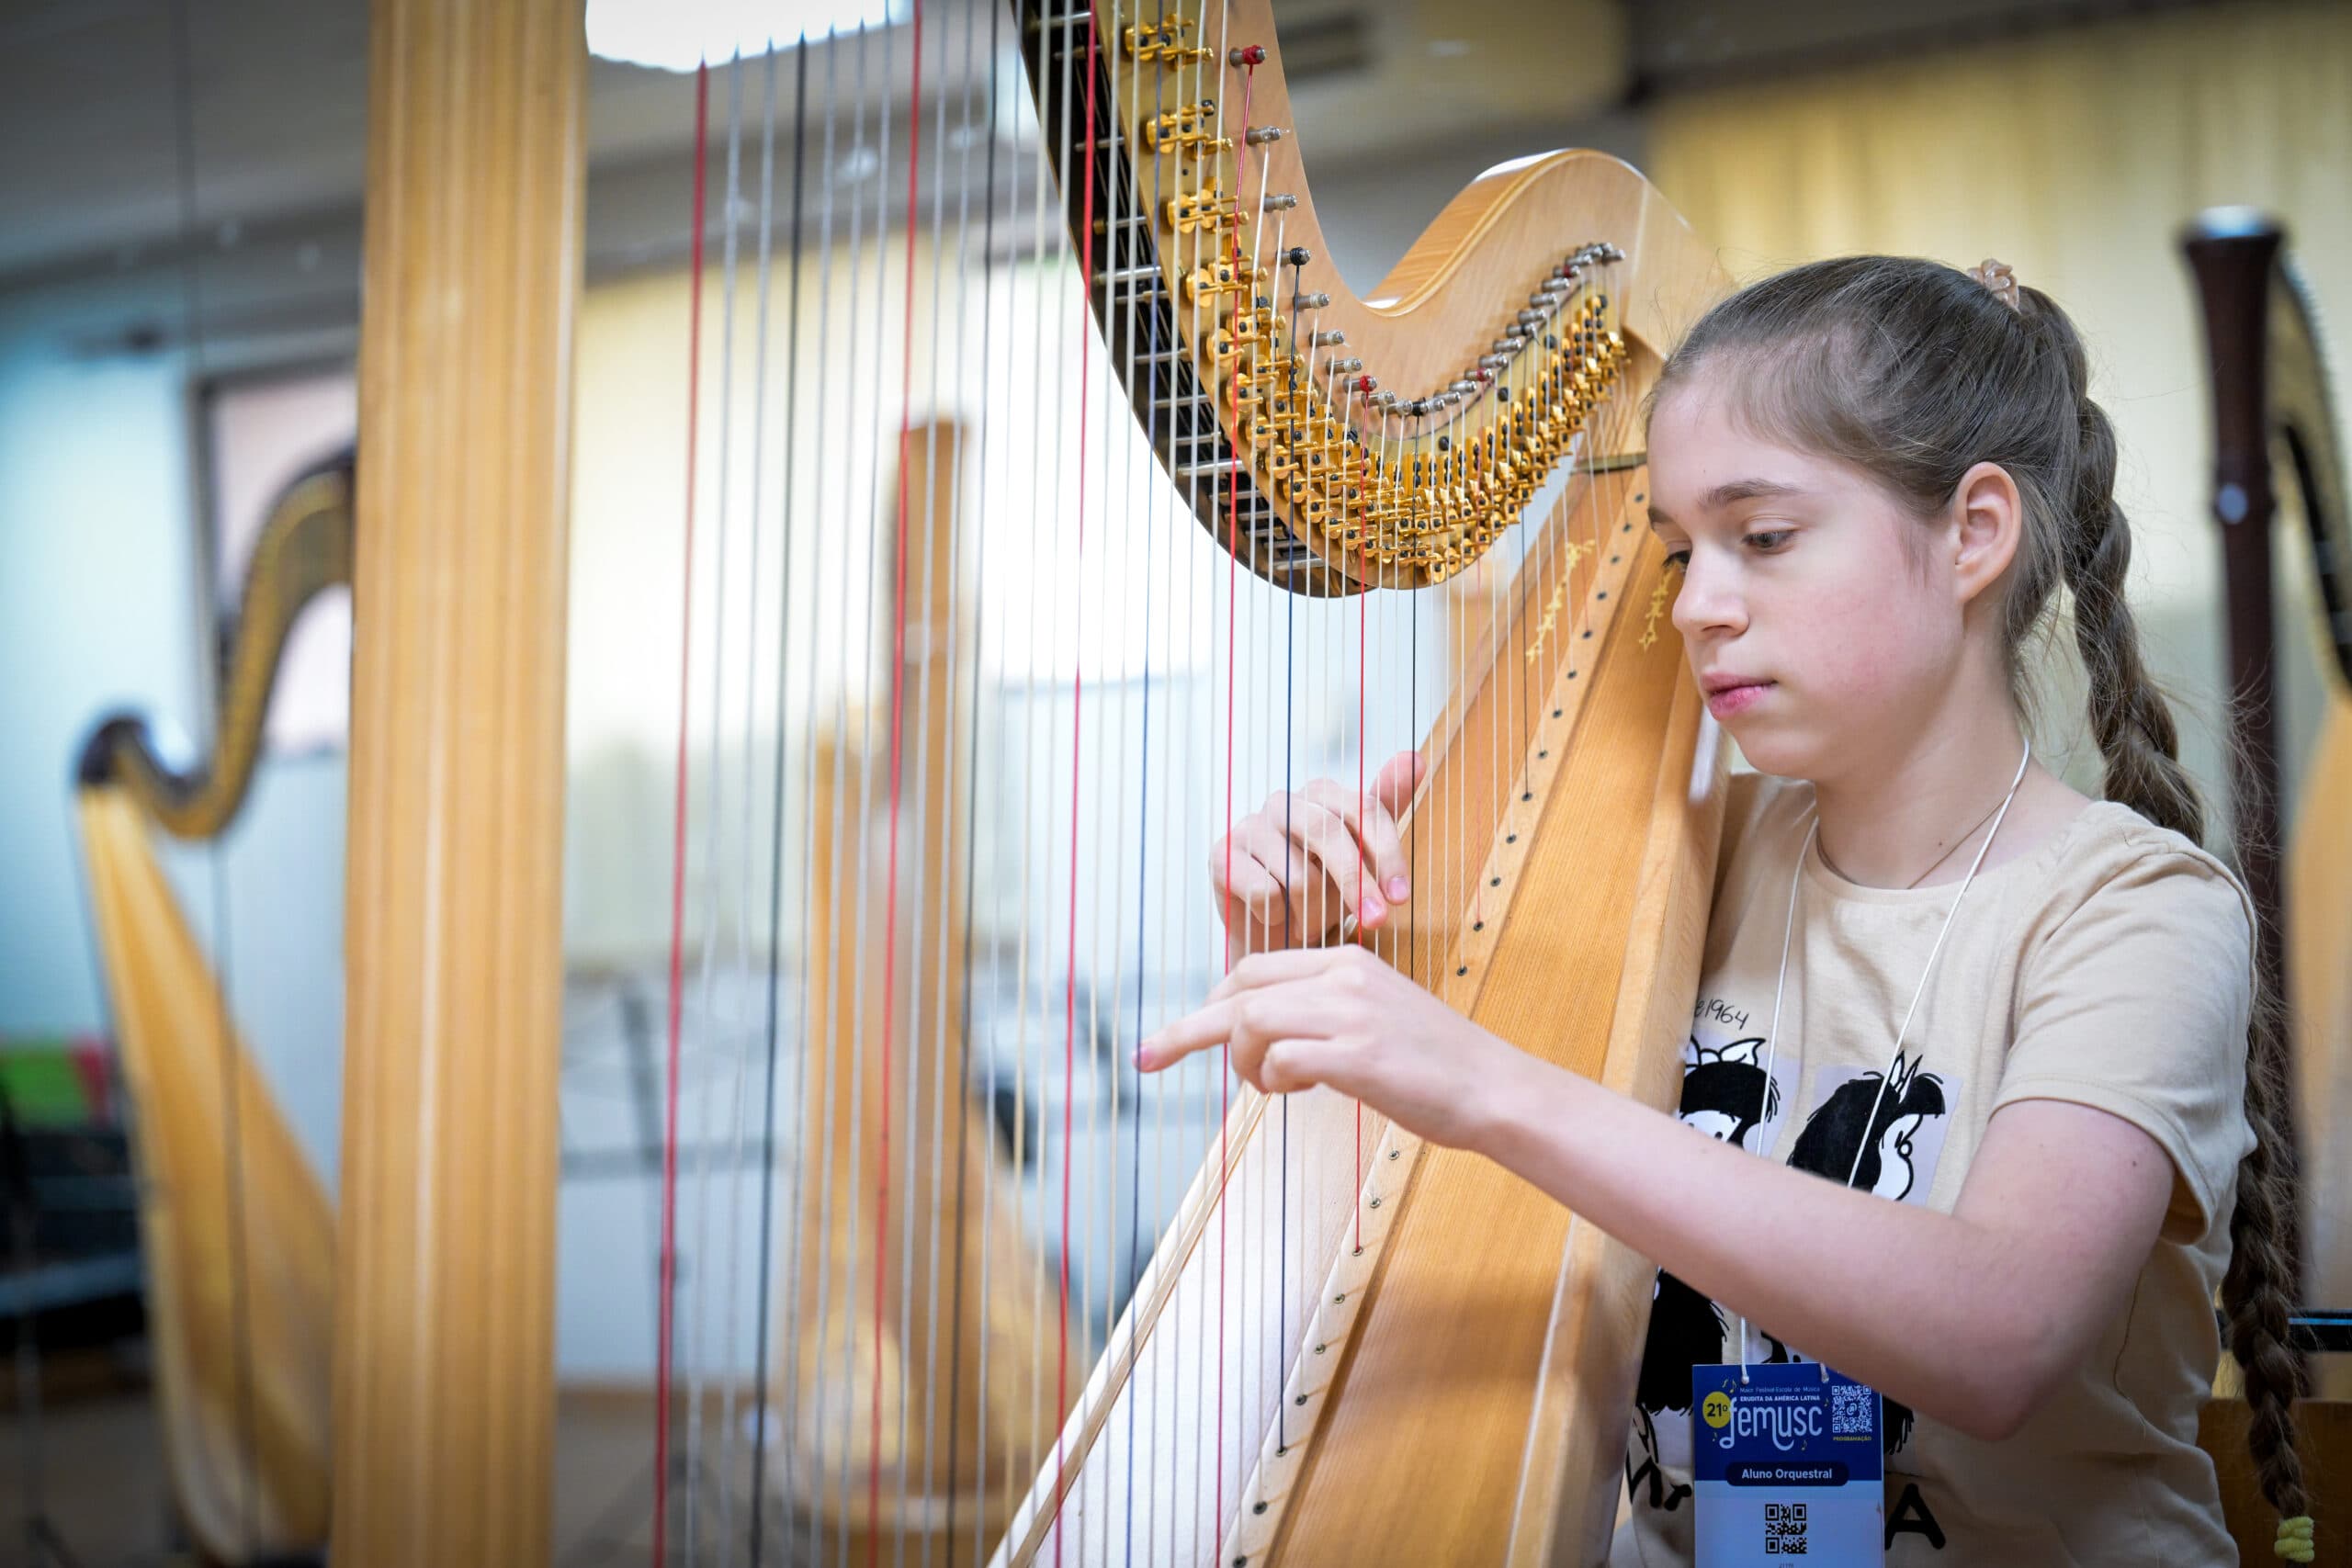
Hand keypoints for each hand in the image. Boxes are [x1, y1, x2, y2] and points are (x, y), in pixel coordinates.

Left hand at [1134, 944, 1532, 1150]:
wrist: (1495, 1089)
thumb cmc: (1434, 1066)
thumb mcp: (1375, 1016)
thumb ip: (1322, 1014)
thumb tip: (1264, 1038)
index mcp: (1346, 960)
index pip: (1254, 967)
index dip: (1212, 1001)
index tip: (1187, 1032)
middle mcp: (1344, 976)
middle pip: (1238, 989)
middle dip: (1189, 1027)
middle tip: (1151, 1058)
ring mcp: (1352, 1014)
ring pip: (1250, 1021)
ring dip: (1239, 1061)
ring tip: (1264, 1087)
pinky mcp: (1359, 1055)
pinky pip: (1280, 1059)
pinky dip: (1271, 1080)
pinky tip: (1297, 1092)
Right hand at [1209, 749, 1423, 959]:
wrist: (1271, 932)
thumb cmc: (1321, 889)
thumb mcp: (1361, 854)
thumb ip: (1385, 805)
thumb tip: (1414, 757)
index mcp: (1321, 794)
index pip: (1363, 809)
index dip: (1387, 854)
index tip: (1400, 897)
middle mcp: (1283, 801)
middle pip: (1328, 833)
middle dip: (1356, 883)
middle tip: (1376, 921)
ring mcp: (1249, 825)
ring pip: (1297, 875)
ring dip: (1312, 913)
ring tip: (1307, 920)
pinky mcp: (1222, 855)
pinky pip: (1265, 893)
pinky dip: (1278, 917)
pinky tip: (1273, 918)